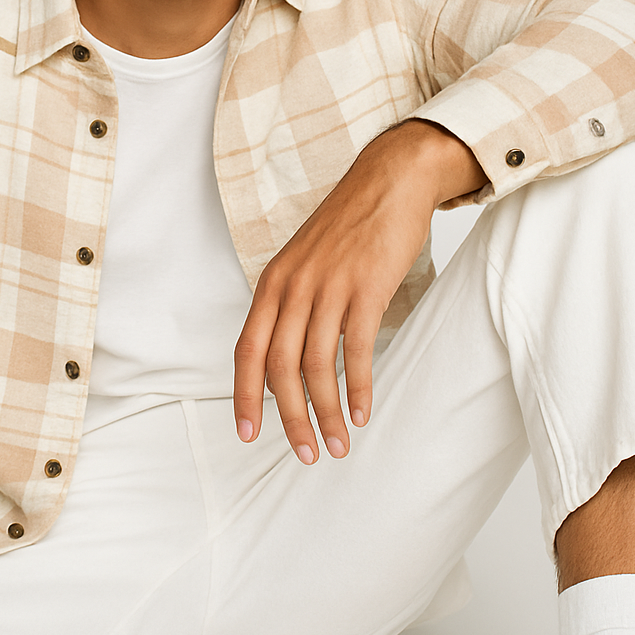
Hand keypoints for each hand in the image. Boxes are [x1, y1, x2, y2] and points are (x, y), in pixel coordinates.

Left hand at [233, 120, 485, 462]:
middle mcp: (294, 286)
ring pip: (316, 364)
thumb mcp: (305, 261)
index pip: (247, 349)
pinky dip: (357, 387)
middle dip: (290, 418)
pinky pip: (356, 349)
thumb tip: (290, 359)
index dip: (245, 395)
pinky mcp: (366, 287)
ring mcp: (329, 285)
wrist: (389, 180)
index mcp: (273, 282)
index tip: (248, 433)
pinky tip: (362, 412)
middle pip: (279, 367)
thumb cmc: (349, 226)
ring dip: (326, 413)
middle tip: (306, 453)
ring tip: (337, 444)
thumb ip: (293, 304)